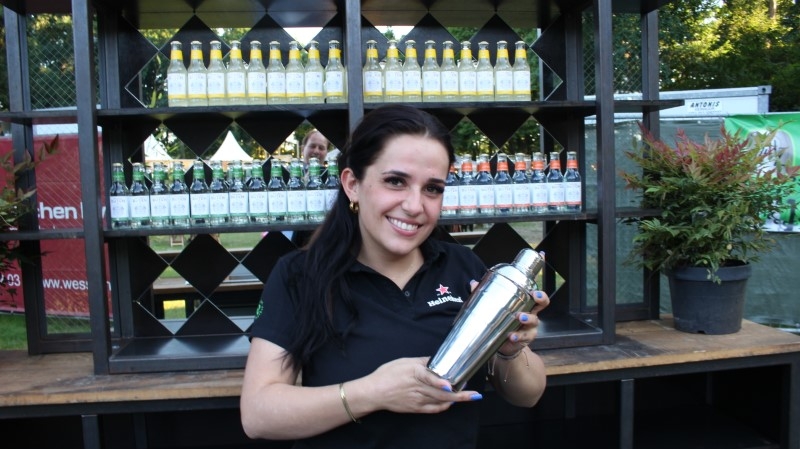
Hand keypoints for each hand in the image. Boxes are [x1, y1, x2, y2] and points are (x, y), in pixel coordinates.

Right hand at [364, 357, 482, 414]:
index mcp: (413, 372)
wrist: (374, 392)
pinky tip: (452, 402)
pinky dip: (444, 406)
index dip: (439, 382)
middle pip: (440, 393)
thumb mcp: (404, 361)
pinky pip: (433, 409)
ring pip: (440, 401)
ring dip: (456, 400)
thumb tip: (437, 360)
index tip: (449, 385)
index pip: (428, 377)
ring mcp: (417, 400)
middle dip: (459, 394)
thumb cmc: (387, 374)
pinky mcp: (416, 408)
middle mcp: (416, 387)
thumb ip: (422, 361)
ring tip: (469, 397)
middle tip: (474, 394)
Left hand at [468, 280, 549, 355]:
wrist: (503, 344)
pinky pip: (524, 337)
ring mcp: (530, 327)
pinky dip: (517, 336)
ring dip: (527, 318)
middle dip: (541, 300)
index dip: (540, 293)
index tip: (534, 291)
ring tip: (519, 317)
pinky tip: (511, 336)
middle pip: (542, 304)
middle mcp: (531, 314)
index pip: (538, 296)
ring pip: (534, 321)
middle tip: (533, 297)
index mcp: (525, 304)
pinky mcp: (525, 339)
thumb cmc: (502, 322)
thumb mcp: (496, 309)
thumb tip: (474, 284)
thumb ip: (486, 296)